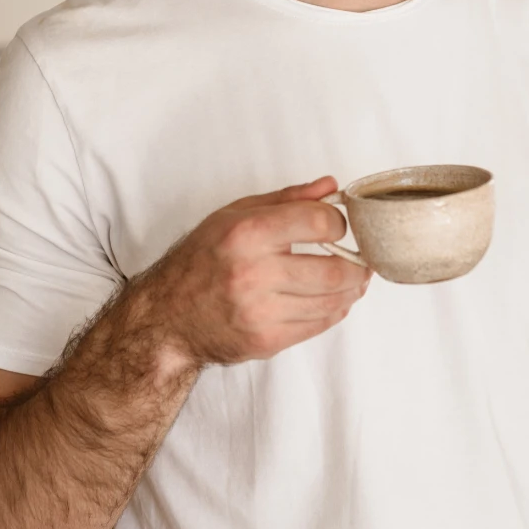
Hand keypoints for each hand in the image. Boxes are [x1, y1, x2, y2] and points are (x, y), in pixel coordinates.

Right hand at [139, 176, 370, 370]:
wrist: (166, 317)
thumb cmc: (201, 259)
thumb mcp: (235, 214)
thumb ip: (288, 199)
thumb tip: (331, 187)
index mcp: (247, 233)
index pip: (318, 222)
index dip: (338, 223)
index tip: (337, 226)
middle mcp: (254, 273)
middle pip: (334, 269)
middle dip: (358, 264)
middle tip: (362, 258)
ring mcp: (260, 311)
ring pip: (332, 301)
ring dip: (352, 289)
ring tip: (354, 278)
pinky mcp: (266, 341)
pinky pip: (318, 325)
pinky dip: (335, 310)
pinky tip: (334, 299)